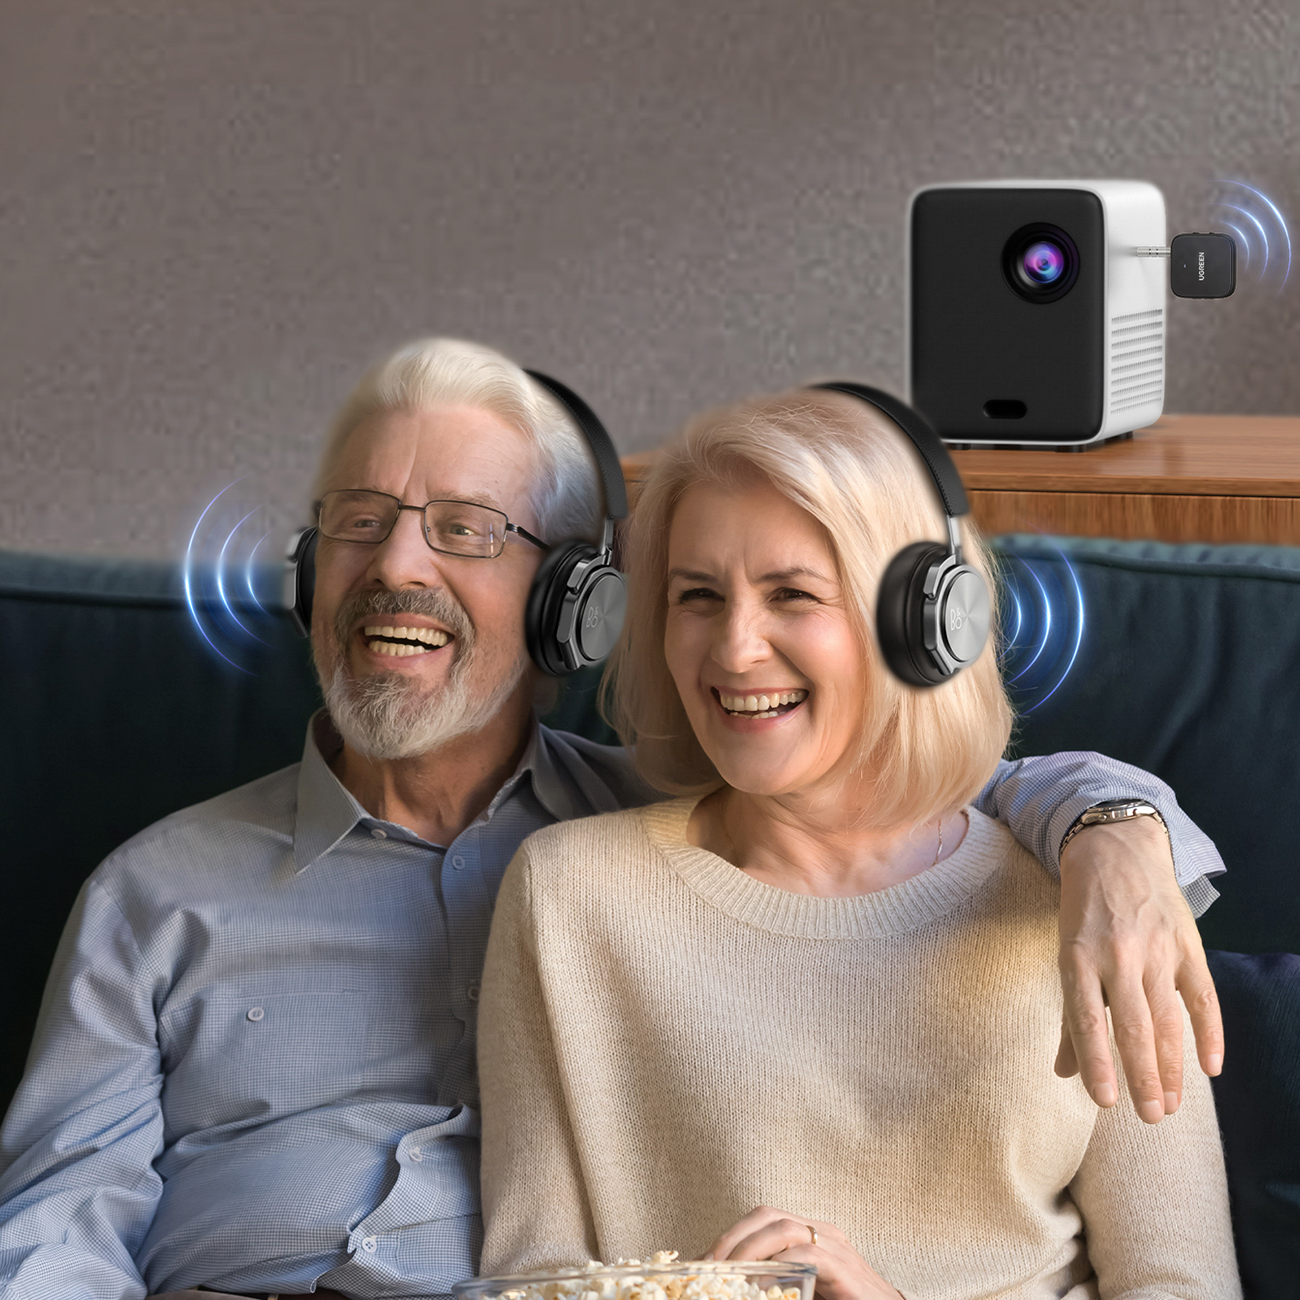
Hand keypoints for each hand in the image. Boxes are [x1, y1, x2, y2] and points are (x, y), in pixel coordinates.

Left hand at [706, 1205, 902, 1299]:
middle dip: (732, 1239)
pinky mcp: (844, 1268)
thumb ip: (778, 1283)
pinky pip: (806, 1256)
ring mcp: (834, 1246)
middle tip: (707, 1267)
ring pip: (782, 1229)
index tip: (703, 1263)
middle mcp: (820, 1232)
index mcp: (808, 1233)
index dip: (730, 1237)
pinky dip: (778, 1268)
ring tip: (728, 1274)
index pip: (761, 1219)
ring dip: (748, 1250)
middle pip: (766, 1216)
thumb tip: (738, 1288)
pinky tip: (761, 1286)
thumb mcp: (803, 1290)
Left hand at [1056, 816, 1223, 1123]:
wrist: (1114, 849)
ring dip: (1172, 1065)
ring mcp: (1155, 949)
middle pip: (1133, 1026)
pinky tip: (1211, 1066)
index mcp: (1077, 957)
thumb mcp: (1066, 954)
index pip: (1085, 1018)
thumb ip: (1070, 1016)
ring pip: (1168, 1019)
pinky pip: (1202, 996)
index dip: (1096, 1061)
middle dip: (1143, 1075)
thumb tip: (1064, 1073)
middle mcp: (1117, 955)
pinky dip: (1210, 1032)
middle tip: (1149, 1116)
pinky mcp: (1186, 945)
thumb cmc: (1083, 911)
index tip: (1106, 1101)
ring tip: (1170, 1104)